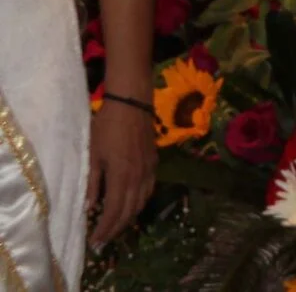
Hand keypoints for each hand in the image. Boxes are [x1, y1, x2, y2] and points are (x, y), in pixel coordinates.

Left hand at [88, 97, 154, 245]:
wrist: (132, 104)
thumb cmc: (106, 128)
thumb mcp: (93, 155)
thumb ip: (92, 182)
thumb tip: (89, 207)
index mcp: (122, 176)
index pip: (114, 211)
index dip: (105, 229)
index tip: (95, 242)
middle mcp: (139, 178)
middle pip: (129, 211)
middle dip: (115, 229)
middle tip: (102, 242)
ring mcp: (149, 171)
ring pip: (141, 203)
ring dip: (128, 219)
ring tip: (114, 228)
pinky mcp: (154, 164)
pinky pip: (148, 191)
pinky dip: (138, 204)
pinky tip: (130, 206)